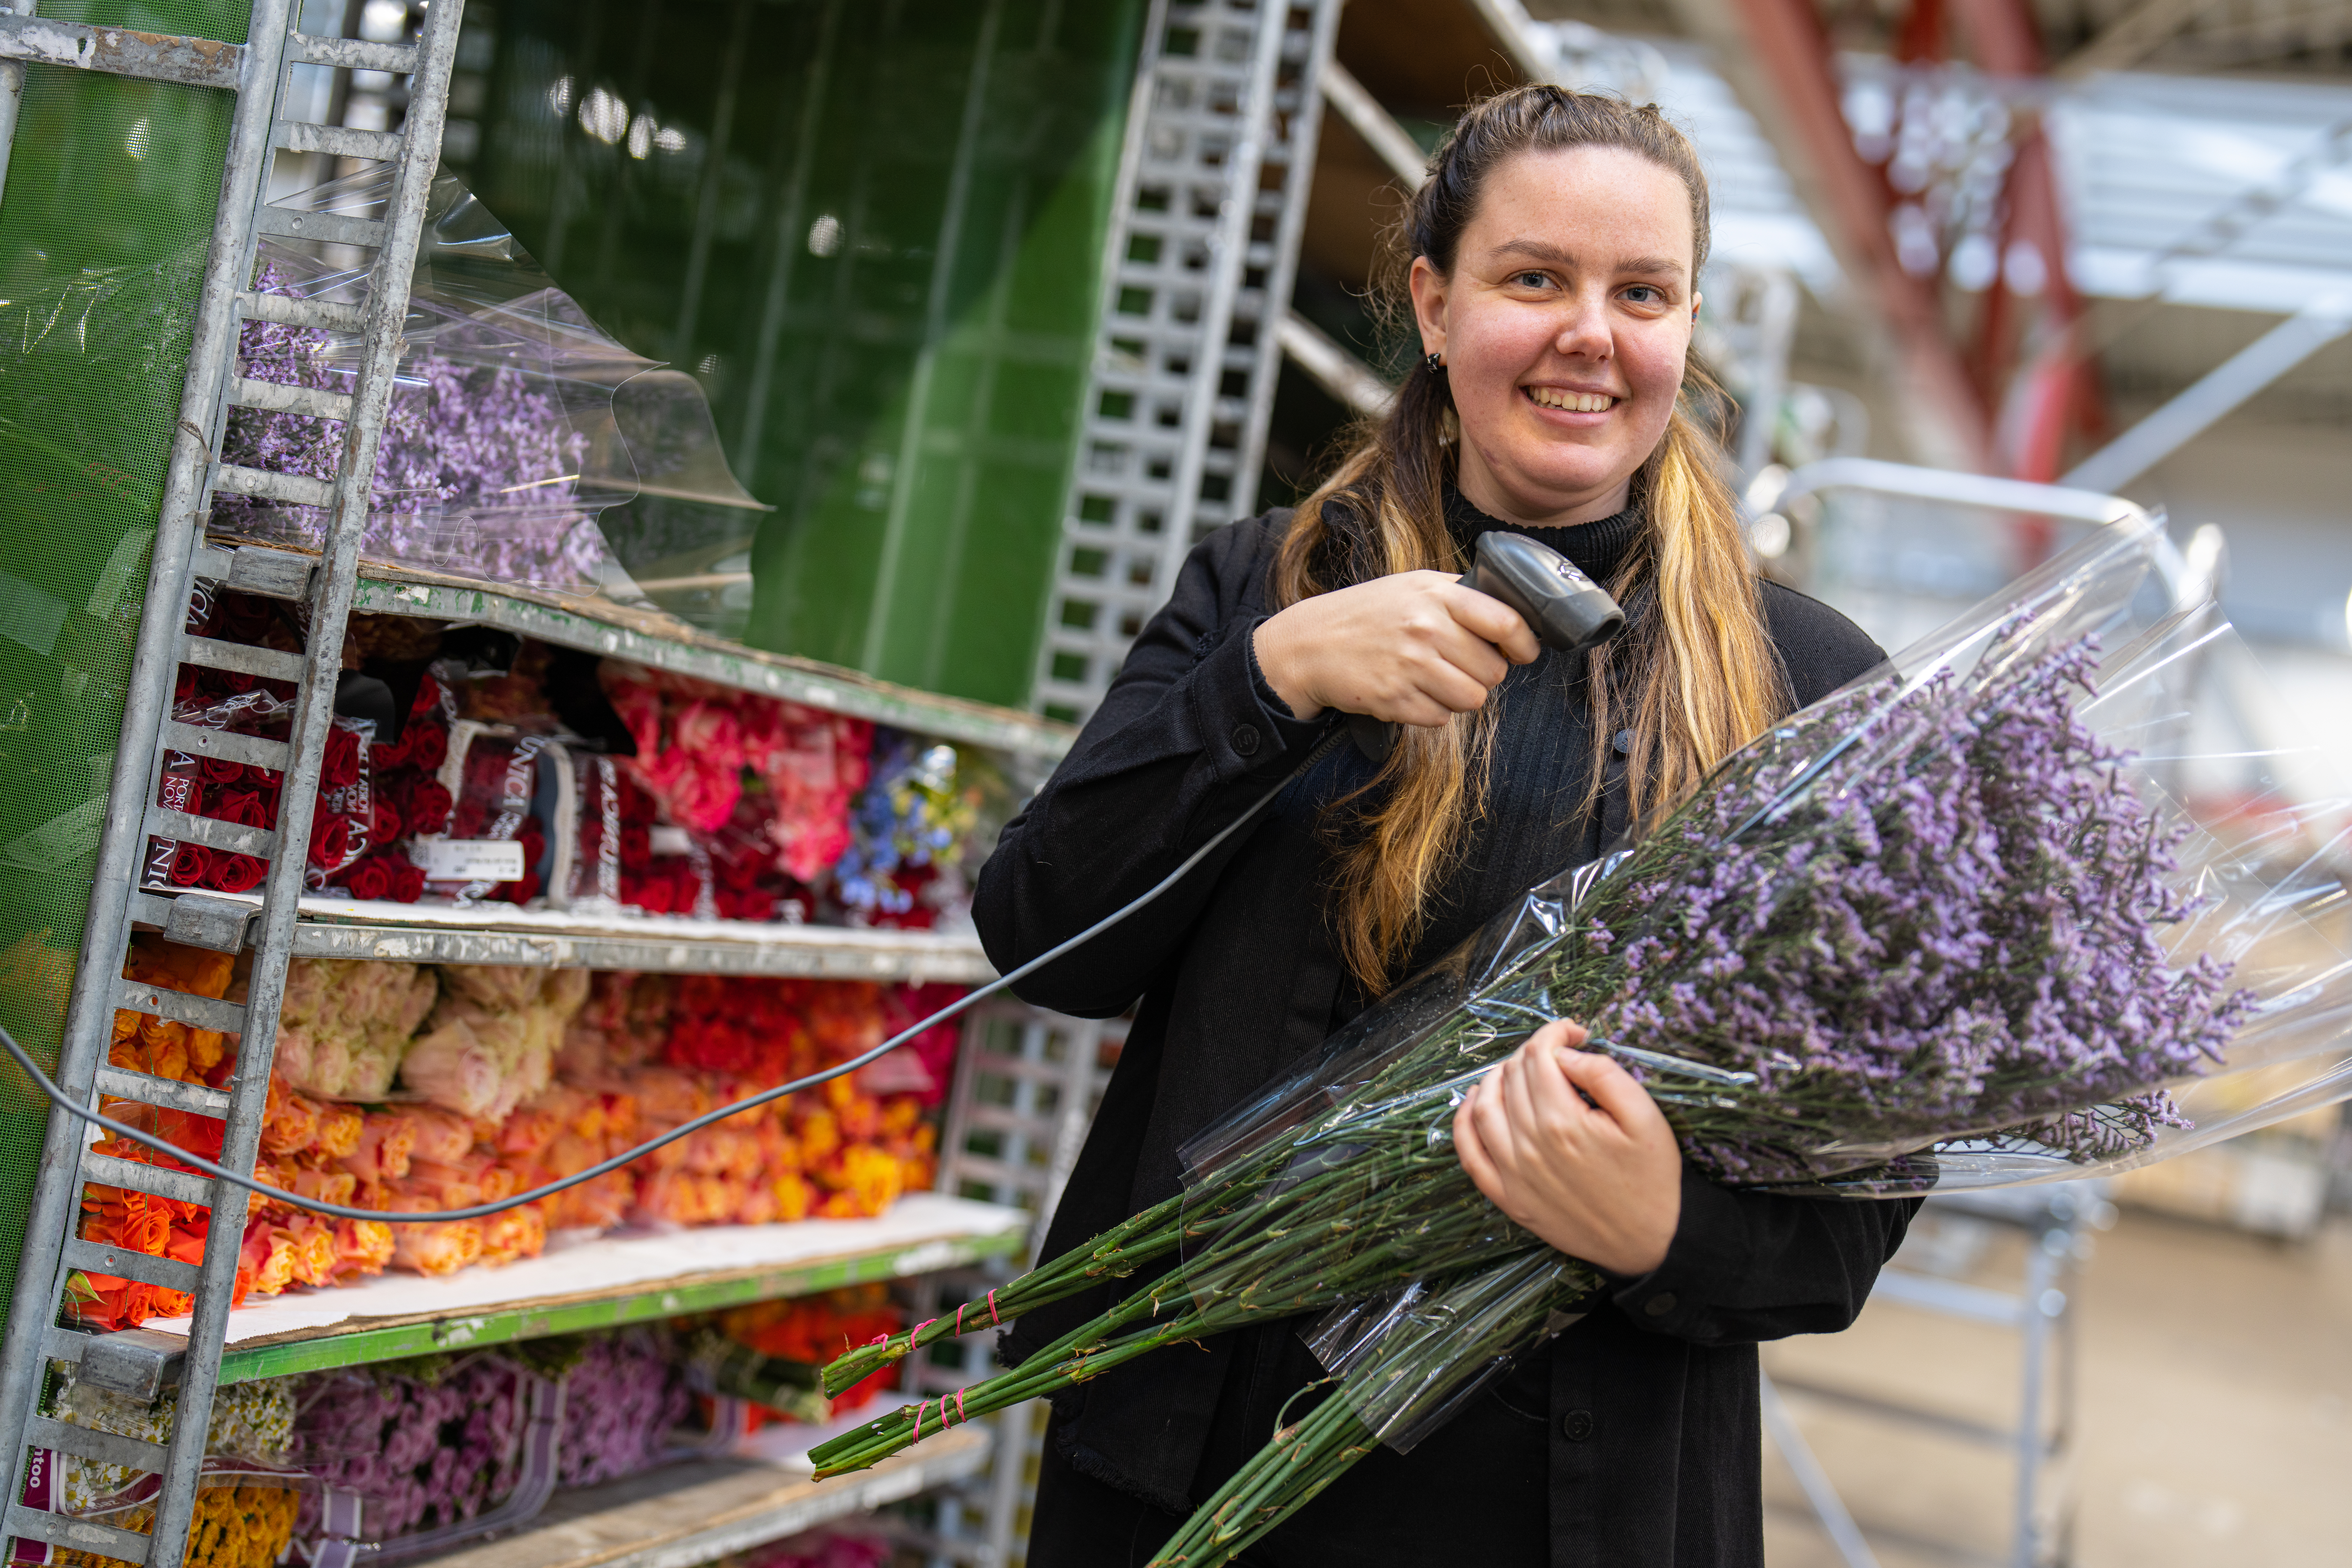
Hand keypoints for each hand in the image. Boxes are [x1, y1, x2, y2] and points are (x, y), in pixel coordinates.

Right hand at [1251, 571, 1541, 724]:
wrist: (1310, 644)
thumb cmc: (1369, 613)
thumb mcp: (1413, 586)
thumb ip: (1461, 595)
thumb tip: (1513, 615)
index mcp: (1437, 594)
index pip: (1506, 622)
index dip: (1525, 642)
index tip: (1524, 651)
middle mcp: (1426, 629)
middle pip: (1493, 670)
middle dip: (1483, 673)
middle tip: (1459, 664)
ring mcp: (1410, 666)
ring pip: (1472, 699)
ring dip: (1460, 695)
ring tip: (1435, 679)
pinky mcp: (1395, 700)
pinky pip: (1440, 718)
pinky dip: (1431, 710)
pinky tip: (1411, 690)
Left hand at [1453, 1019, 1682, 1276]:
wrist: (1650, 1241)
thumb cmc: (1651, 1178)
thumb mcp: (1644, 1117)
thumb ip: (1603, 1075)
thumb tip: (1564, 1053)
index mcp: (1563, 1122)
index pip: (1540, 1055)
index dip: (1555, 1033)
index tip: (1575, 1033)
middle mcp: (1529, 1146)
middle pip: (1513, 1076)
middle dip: (1533, 1052)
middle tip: (1558, 1052)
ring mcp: (1512, 1174)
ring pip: (1484, 1106)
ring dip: (1497, 1078)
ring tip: (1520, 1070)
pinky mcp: (1507, 1197)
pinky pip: (1469, 1152)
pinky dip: (1465, 1121)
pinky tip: (1476, 1101)